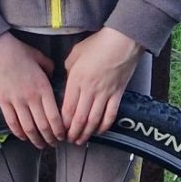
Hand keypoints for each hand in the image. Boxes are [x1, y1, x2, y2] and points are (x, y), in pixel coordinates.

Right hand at [0, 32, 62, 148]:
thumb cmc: (17, 50)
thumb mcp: (40, 57)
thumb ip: (50, 68)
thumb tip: (52, 75)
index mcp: (43, 88)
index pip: (54, 116)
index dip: (60, 130)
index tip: (64, 135)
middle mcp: (30, 98)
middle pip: (43, 126)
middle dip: (51, 138)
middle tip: (55, 144)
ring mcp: (15, 101)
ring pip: (28, 128)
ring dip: (36, 139)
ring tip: (41, 145)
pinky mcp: (2, 101)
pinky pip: (12, 122)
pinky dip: (18, 132)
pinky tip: (23, 137)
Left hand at [61, 27, 142, 145]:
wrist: (122, 41)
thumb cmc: (97, 44)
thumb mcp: (74, 55)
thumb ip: (68, 71)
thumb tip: (67, 81)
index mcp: (76, 80)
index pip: (66, 108)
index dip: (62, 123)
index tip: (58, 130)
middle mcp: (90, 90)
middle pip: (79, 118)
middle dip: (72, 132)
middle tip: (67, 140)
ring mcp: (105, 93)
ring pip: (94, 120)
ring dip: (86, 133)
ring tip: (80, 140)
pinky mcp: (118, 94)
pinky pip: (111, 114)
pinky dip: (105, 126)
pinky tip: (99, 131)